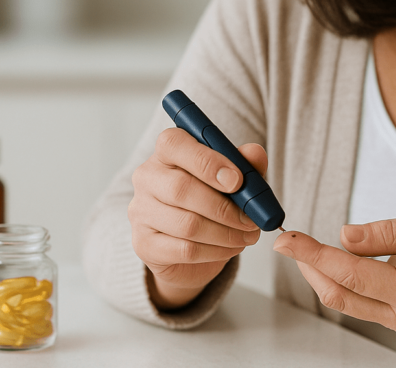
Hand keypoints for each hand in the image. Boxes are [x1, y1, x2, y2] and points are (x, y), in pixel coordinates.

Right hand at [129, 127, 266, 309]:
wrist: (189, 248)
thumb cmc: (211, 200)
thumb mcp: (233, 178)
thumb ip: (245, 163)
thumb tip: (255, 152)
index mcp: (167, 151)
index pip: (175, 144)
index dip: (208, 162)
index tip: (237, 181)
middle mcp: (147, 177)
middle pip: (181, 188)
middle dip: (225, 207)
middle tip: (251, 219)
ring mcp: (141, 212)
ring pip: (187, 224)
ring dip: (226, 233)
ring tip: (247, 234)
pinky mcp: (144, 244)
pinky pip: (185, 250)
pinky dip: (216, 251)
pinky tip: (230, 247)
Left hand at [273, 207, 395, 335]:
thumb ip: (390, 231)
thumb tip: (344, 236)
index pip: (353, 274)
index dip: (315, 255)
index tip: (288, 238)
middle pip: (340, 295)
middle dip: (308, 265)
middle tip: (287, 238)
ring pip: (343, 299)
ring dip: (318, 272)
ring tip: (300, 244)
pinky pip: (357, 298)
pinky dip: (336, 276)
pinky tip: (325, 256)